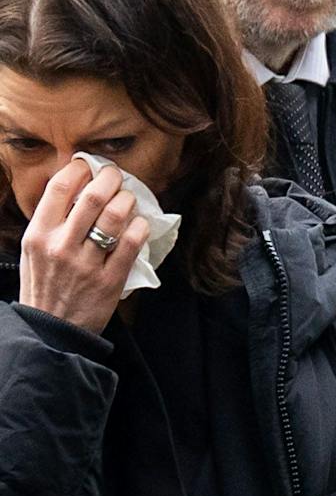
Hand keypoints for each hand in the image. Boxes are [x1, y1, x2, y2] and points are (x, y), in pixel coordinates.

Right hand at [18, 159, 149, 334]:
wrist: (53, 330)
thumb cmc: (44, 285)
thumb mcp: (34, 251)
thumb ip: (51, 223)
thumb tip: (77, 190)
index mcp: (39, 234)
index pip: (60, 188)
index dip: (80, 168)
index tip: (90, 165)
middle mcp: (61, 245)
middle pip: (93, 196)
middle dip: (111, 178)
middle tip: (118, 176)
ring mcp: (87, 263)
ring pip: (116, 217)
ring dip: (128, 201)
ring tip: (129, 199)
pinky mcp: (110, 280)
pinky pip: (132, 244)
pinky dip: (140, 227)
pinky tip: (140, 224)